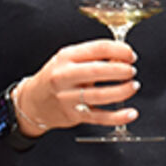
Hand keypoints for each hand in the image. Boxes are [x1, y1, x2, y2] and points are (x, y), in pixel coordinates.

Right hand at [13, 39, 139, 134]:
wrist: (32, 102)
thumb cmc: (54, 77)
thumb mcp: (69, 60)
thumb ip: (93, 57)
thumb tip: (122, 57)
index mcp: (66, 57)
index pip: (98, 48)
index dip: (119, 50)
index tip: (130, 55)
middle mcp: (65, 76)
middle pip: (98, 71)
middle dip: (121, 70)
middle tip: (131, 71)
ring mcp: (68, 97)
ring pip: (100, 95)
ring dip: (122, 90)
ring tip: (133, 86)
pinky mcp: (74, 115)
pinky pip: (99, 117)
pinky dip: (118, 117)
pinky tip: (130, 113)